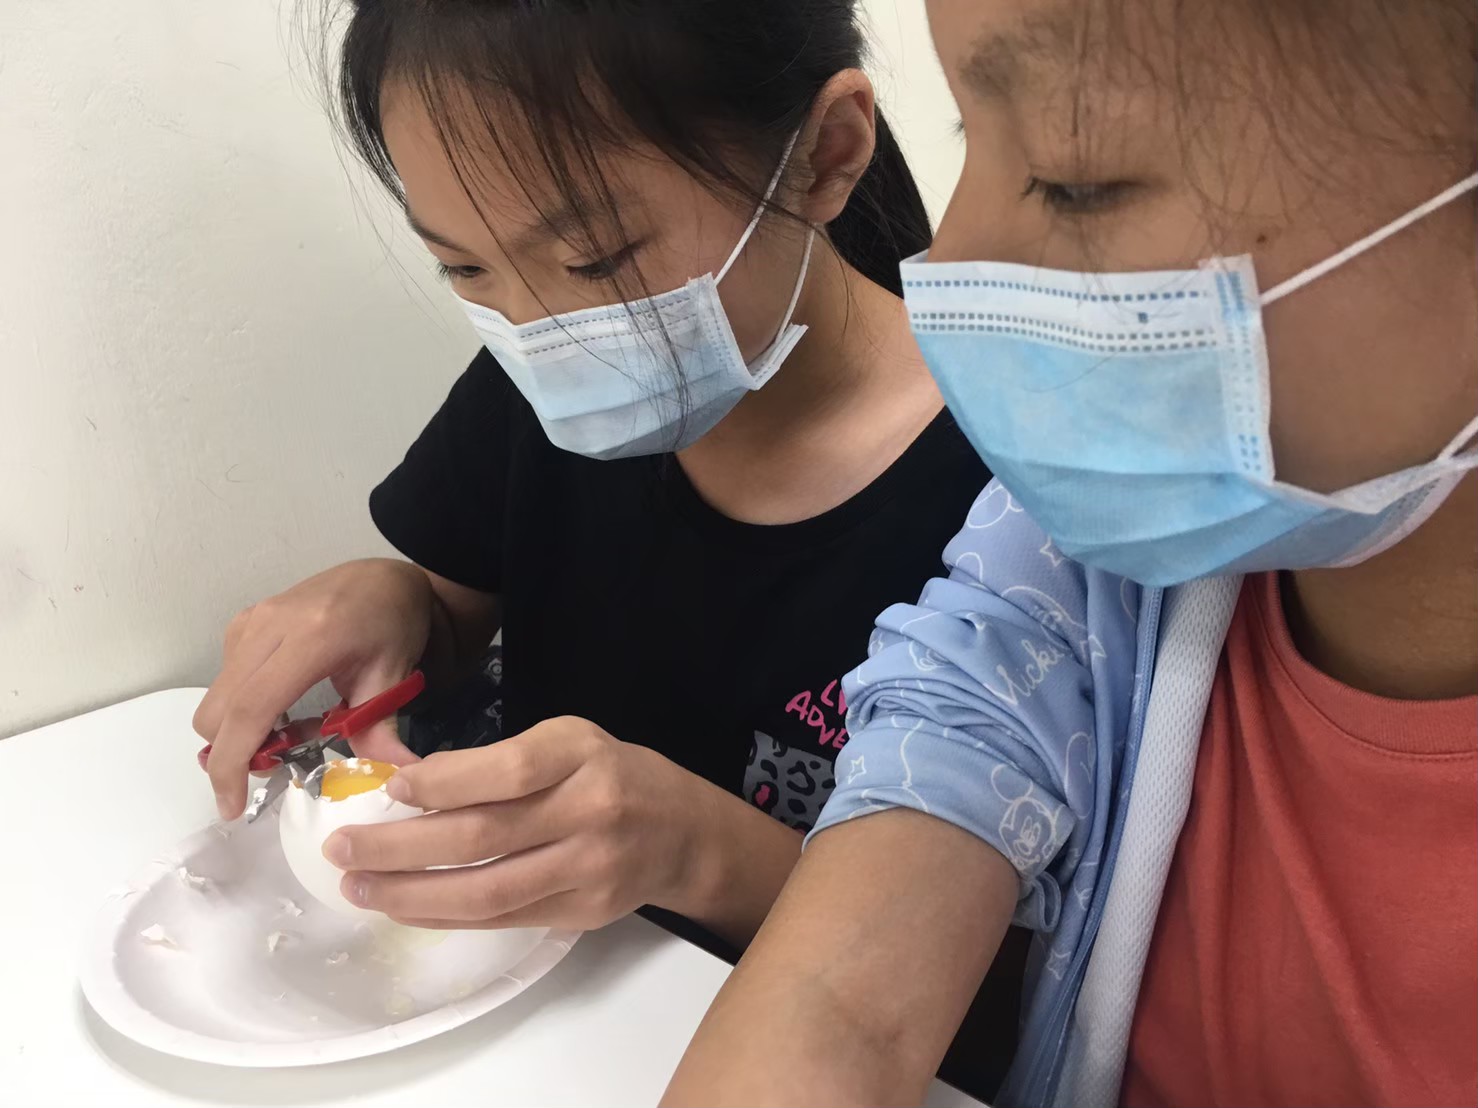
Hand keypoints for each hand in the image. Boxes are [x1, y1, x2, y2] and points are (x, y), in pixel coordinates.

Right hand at [194, 559, 434, 819]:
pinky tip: (283, 707)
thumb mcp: (394, 676)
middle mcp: (269, 626)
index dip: (233, 762)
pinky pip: (226, 679)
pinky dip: (243, 706)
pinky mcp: (244, 622)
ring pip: (217, 698)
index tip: (231, 805)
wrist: (384, 578)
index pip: (252, 709)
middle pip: (219, 709)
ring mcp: (251, 621)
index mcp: (310, 638)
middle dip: (232, 754)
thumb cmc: (394, 622)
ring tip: (289, 734)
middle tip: (279, 767)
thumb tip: (397, 777)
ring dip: (239, 731)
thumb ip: (382, 731)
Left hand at [322, 717, 710, 931]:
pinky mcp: (584, 912)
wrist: (684, 832)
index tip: (391, 789)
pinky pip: (503, 919)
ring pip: (488, 891)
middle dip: (402, 846)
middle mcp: (590, 811)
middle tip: (342, 848)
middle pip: (485, 836)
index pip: (510, 771)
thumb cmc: (610, 774)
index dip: (446, 782)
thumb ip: (503, 762)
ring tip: (358, 887)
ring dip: (412, 893)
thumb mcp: (568, 741)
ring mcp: (590, 868)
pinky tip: (405, 906)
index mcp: (582, 755)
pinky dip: (446, 916)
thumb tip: (411, 789)